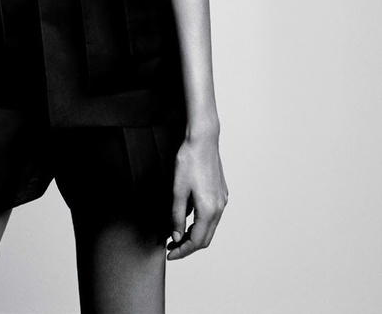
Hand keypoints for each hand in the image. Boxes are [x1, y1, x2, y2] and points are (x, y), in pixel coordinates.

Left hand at [167, 132, 227, 259]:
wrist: (203, 139)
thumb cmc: (189, 160)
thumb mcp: (177, 190)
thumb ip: (177, 216)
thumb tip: (176, 236)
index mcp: (209, 210)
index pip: (196, 241)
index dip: (182, 250)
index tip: (170, 253)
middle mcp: (219, 208)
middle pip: (205, 238)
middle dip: (189, 246)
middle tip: (172, 246)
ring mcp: (222, 200)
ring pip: (210, 227)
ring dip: (195, 234)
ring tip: (177, 233)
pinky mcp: (221, 192)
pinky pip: (212, 215)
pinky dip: (201, 222)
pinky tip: (188, 216)